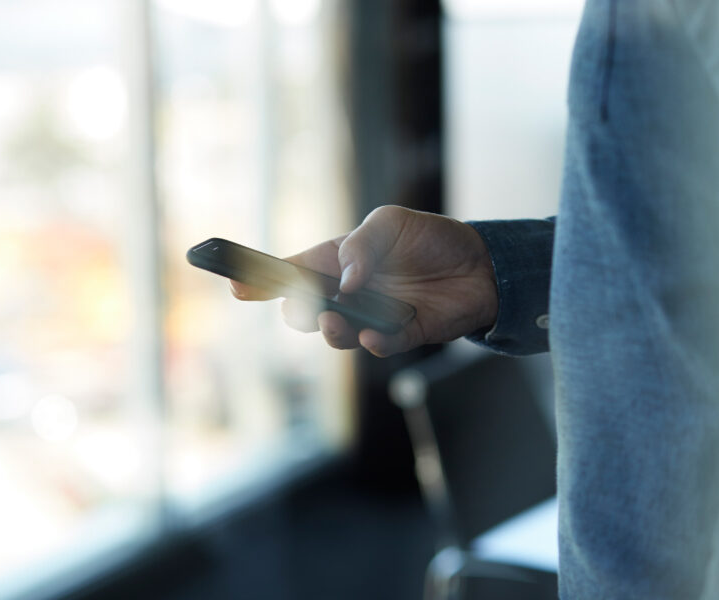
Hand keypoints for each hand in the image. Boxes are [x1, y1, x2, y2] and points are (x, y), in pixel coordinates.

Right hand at [230, 205, 497, 356]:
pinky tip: (373, 335)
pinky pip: (379, 346)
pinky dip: (373, 343)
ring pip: (337, 334)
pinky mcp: (401, 336)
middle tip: (302, 305)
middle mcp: (350, 293)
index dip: (263, 279)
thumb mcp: (392, 223)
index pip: (293, 271)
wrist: (482, 263)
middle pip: (306, 310)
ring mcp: (373, 317)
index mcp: (339, 260)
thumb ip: (362, 246)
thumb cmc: (431, 238)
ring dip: (330, 330)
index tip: (236, 285)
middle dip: (295, 311)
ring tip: (331, 320)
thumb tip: (345, 281)